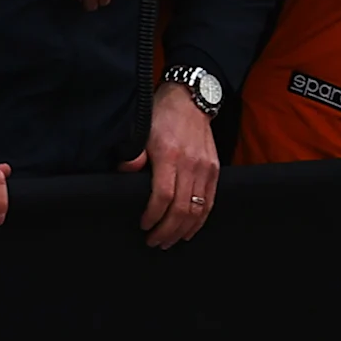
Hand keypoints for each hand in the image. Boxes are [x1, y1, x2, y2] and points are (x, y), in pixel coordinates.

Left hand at [126, 83, 221, 247]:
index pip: (162, 196)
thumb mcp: (141, 129)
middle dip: (167, 230)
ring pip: (197, 210)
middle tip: (154, 241)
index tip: (143, 225)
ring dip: (183, 230)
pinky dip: (200, 220)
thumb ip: (134, 155)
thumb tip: (125, 173)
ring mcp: (205, 168)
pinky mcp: (214, 170)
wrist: (191, 99)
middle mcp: (191, 164)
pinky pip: (209, 202)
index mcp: (170, 155)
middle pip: (181, 208)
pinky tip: (189, 230)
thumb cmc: (162, 115)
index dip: (153, 216)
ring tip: (170, 241)